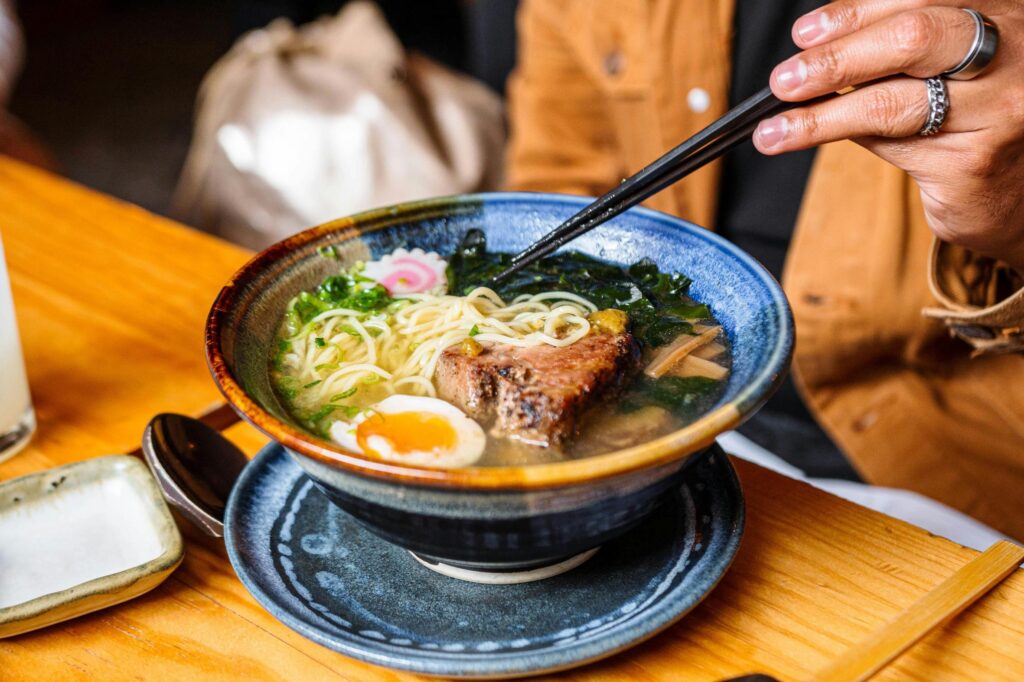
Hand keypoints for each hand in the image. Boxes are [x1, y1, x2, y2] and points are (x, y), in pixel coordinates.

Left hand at [752, 0, 1023, 269]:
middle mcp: (1010, 55)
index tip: (805, 33)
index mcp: (1001, 18)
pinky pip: (896, 147)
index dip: (855, 14)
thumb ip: (898, 52)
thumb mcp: (948, 68)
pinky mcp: (976, 162)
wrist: (1019, 193)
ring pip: (891, 103)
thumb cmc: (974, 118)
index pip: (920, 0)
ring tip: (775, 132)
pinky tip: (815, 143)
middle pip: (911, 40)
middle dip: (835, 59)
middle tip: (784, 81)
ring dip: (819, 117)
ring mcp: (999, 109)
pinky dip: (852, 142)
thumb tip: (815, 54)